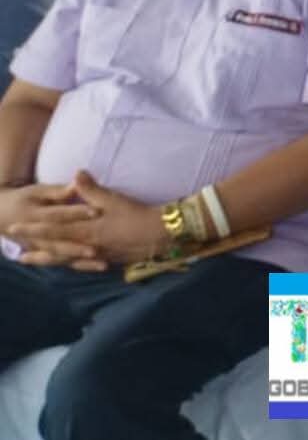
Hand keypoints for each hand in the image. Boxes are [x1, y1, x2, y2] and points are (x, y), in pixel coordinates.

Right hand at [0, 183, 100, 268]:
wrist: (2, 215)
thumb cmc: (24, 199)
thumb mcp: (37, 191)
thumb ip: (58, 191)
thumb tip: (77, 181)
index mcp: (33, 215)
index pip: (57, 214)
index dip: (76, 212)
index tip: (96, 211)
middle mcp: (35, 236)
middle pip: (58, 242)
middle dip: (77, 246)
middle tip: (97, 249)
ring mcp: (40, 248)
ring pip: (62, 257)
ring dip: (81, 260)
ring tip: (103, 264)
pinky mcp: (47, 254)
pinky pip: (65, 262)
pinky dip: (82, 266)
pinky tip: (101, 267)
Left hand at [10, 172, 169, 269]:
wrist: (161, 234)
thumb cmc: (137, 215)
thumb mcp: (113, 199)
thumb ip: (91, 189)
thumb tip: (76, 174)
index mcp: (87, 231)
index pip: (53, 230)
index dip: (33, 229)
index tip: (14, 229)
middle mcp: (88, 247)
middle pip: (55, 251)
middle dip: (35, 251)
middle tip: (16, 254)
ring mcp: (97, 257)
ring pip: (66, 261)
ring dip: (48, 261)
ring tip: (32, 261)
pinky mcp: (108, 261)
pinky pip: (82, 266)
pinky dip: (69, 265)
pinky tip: (65, 265)